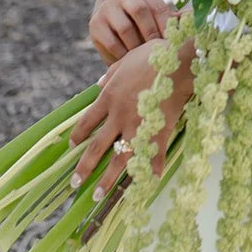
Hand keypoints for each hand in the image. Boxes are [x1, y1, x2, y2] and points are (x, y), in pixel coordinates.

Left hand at [68, 40, 191, 200]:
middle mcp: (118, 115)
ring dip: (108, 179)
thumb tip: (100, 81)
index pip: (87, 121)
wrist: (179, 63)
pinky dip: (151, 171)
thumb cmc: (155, 56)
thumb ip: (112, 73)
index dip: (78, 135)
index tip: (72, 147)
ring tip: (98, 196)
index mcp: (109, 97)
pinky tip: (148, 184)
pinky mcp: (158, 132)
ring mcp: (138, 126)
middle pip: (97, 146)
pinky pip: (153, 156)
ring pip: (119, 158)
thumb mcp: (127, 60)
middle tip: (75, 184)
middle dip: (85, 167)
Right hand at [90, 0, 171, 63]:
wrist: (112, 18)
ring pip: (125, 28)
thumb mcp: (157, 17)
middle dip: (151, 34)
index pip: (158, 7)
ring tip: (144, 60)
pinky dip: (122, 55)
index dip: (166, 27)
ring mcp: (107, 7)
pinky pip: (111, 42)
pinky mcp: (95, 24)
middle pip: (139, 10)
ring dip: (136, 47)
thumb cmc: (144, 21)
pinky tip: (129, 62)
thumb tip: (192, 22)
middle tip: (158, 52)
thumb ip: (172, 19)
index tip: (173, 43)